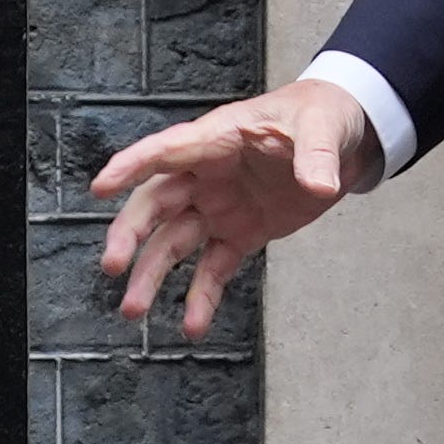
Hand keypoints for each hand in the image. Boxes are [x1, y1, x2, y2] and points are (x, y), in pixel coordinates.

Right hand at [88, 76, 381, 334]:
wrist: (342, 139)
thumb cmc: (319, 117)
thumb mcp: (323, 126)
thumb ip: (317, 156)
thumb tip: (320, 186)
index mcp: (218, 139)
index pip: (166, 151)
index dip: (131, 167)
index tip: (101, 189)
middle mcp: (206, 175)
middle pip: (156, 204)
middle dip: (131, 235)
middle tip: (113, 265)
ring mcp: (219, 208)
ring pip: (174, 243)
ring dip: (152, 275)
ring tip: (134, 311)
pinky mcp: (240, 234)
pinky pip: (214, 269)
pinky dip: (202, 297)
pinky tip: (192, 325)